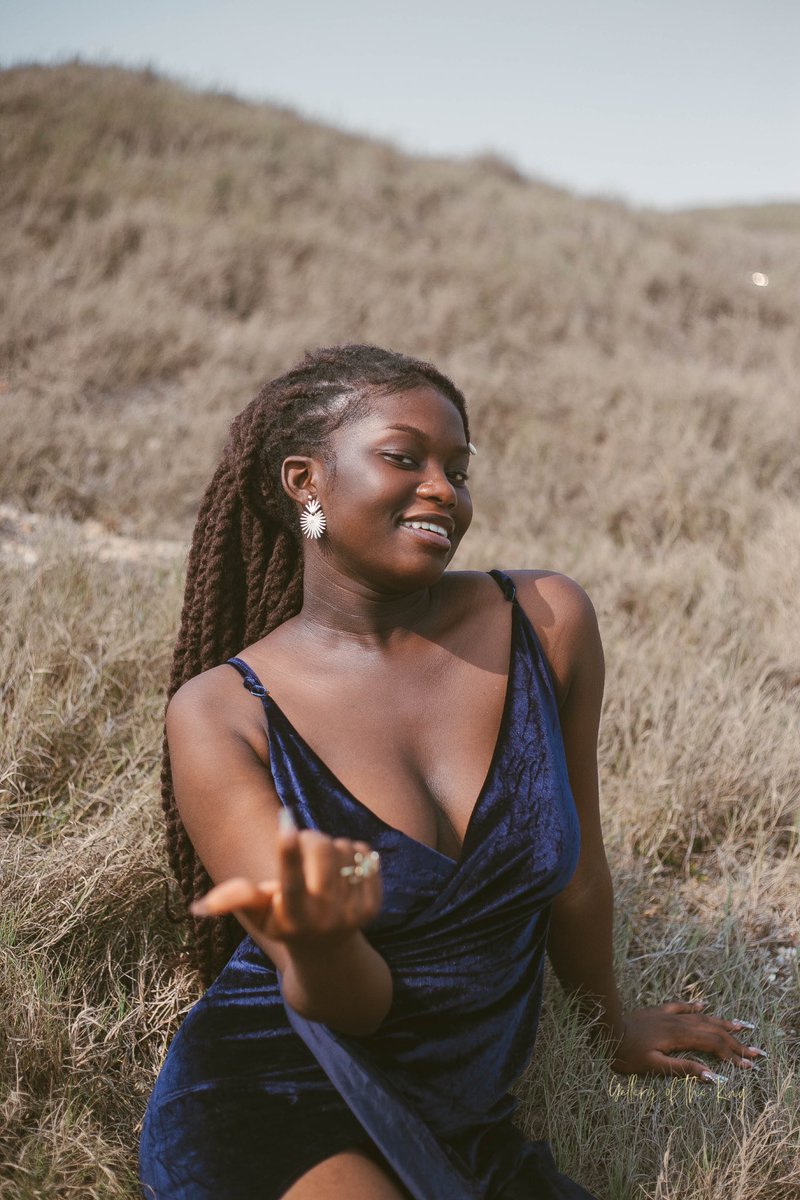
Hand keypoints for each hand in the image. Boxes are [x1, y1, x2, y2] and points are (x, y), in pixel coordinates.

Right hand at [190, 808, 382, 948]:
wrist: (327, 951)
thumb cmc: (284, 923)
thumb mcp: (258, 915)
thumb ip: (237, 901)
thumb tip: (198, 906)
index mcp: (293, 919)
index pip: (290, 882)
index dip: (287, 852)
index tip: (286, 823)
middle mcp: (324, 919)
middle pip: (322, 849)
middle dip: (310, 837)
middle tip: (302, 845)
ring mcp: (353, 913)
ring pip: (344, 847)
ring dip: (331, 846)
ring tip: (320, 866)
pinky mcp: (374, 905)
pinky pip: (365, 853)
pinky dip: (352, 852)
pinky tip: (343, 871)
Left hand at [612, 1002, 766, 1080]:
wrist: (604, 1030)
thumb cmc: (626, 1053)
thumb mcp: (653, 1066)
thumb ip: (683, 1069)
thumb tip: (712, 1076)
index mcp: (678, 1036)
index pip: (713, 1044)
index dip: (732, 1054)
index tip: (748, 1064)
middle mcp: (677, 1022)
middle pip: (712, 1030)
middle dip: (735, 1041)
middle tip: (755, 1050)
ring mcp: (668, 1014)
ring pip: (701, 1017)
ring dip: (722, 1023)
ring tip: (741, 1026)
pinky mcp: (658, 1011)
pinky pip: (681, 1006)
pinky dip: (695, 1007)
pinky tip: (704, 1005)